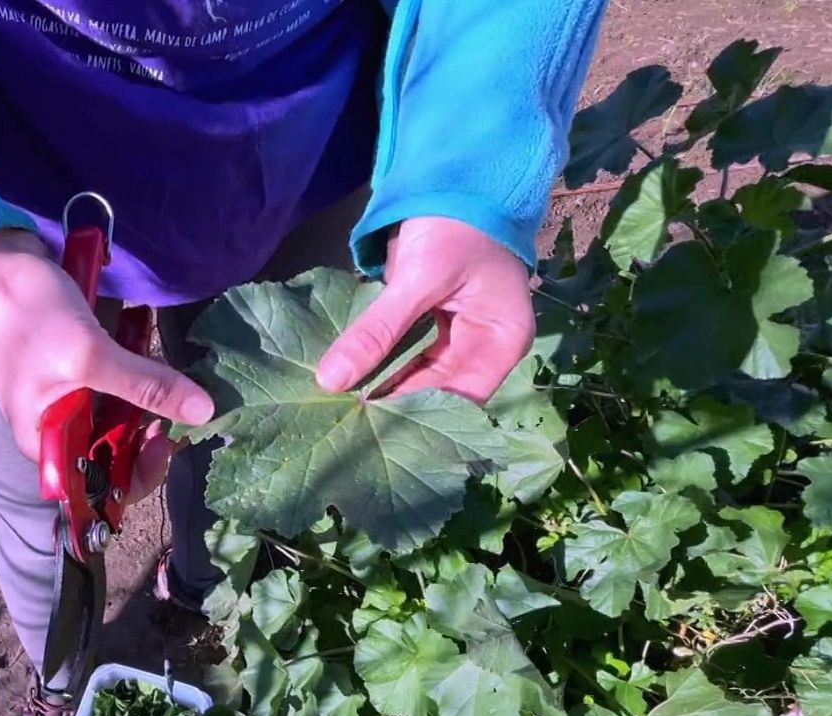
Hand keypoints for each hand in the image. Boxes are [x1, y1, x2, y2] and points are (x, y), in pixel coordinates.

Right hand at [0, 230, 212, 498]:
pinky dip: (137, 364)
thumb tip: (204, 412)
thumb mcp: (89, 355)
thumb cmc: (25, 317)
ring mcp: (70, 396)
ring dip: (149, 393)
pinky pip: (119, 379)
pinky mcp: (80, 366)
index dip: (139, 472)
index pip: (101, 485)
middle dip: (151, 429)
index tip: (165, 438)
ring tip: (172, 368)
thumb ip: (144, 385)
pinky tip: (145, 336)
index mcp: (49, 444)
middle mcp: (60, 429)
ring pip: (124, 413)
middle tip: (179, 398)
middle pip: (118, 450)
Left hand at [315, 217, 532, 402]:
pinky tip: (350, 383)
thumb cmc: (454, 223)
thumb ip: (377, 331)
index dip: (413, 414)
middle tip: (342, 421)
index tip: (363, 421)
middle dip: (394, 407)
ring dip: (383, 390)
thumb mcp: (417, 276)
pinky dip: (382, 367)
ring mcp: (461, 339)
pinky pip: (408, 359)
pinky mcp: (436, 328)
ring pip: (419, 379)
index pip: (458, 399)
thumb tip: (330, 380)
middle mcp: (486, 349)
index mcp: (501, 341)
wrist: (457, 177)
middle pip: (439, 394)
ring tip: (341, 411)